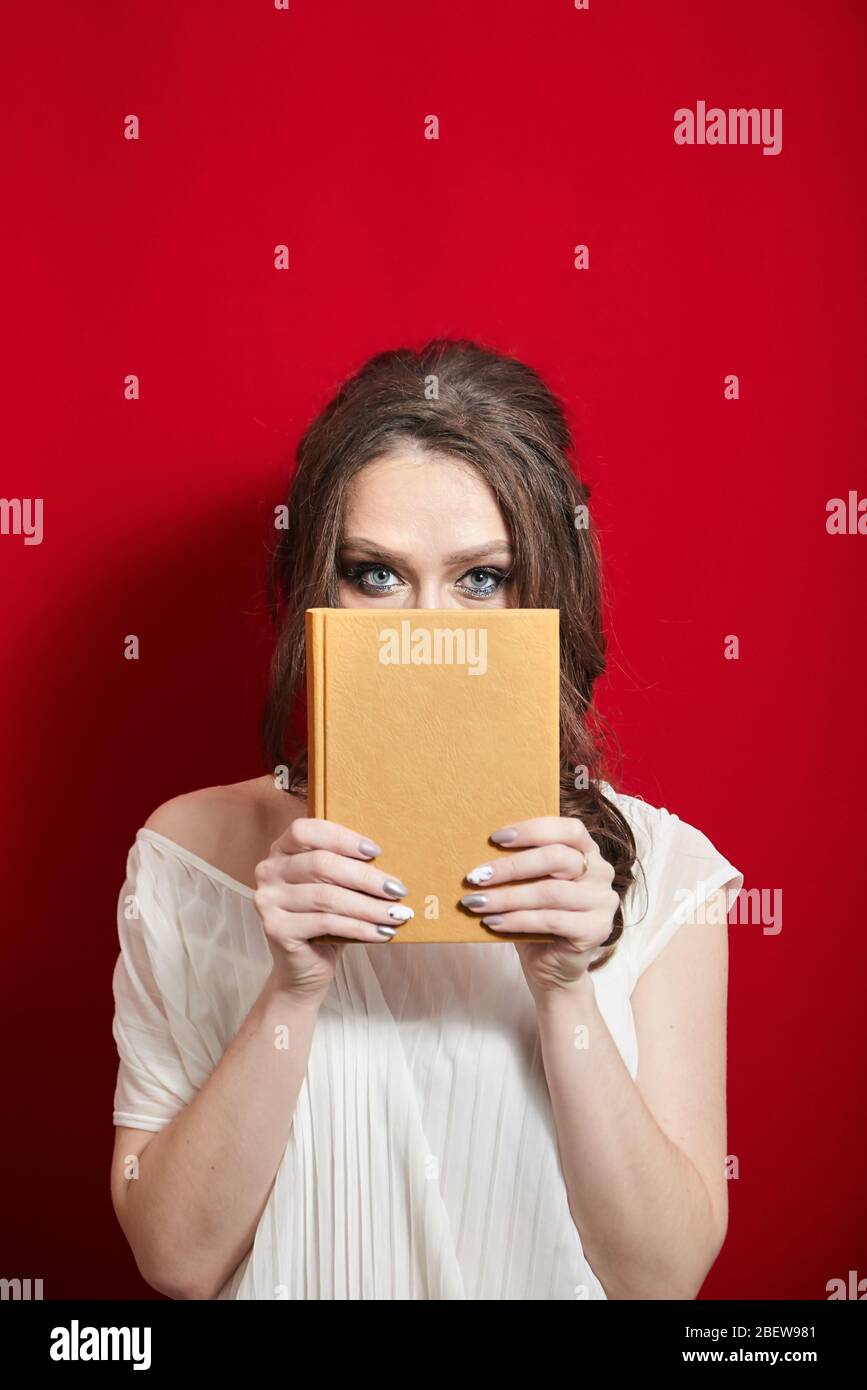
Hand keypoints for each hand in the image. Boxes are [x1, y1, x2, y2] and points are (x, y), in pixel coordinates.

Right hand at [253, 817, 413, 998]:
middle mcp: (268, 871)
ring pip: (327, 896)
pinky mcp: (275, 928)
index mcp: (281, 850)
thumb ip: (347, 867)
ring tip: (397, 914)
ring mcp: (267, 900)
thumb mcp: (335, 887)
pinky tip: (382, 932)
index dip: (341, 838)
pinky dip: (360, 927)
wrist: (303, 968)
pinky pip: (326, 922)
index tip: (376, 852)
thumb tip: (390, 861)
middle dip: (366, 877)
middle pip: (321, 865)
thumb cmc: (325, 919)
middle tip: (398, 890)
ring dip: (369, 906)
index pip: (306, 830)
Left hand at [460, 816, 618, 997]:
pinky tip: (492, 922)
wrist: (552, 967)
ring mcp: (602, 902)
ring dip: (506, 897)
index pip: (568, 829)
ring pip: (550, 892)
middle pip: (557, 858)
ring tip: (475, 902)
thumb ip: (519, 864)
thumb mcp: (528, 884)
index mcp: (588, 851)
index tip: (495, 838)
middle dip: (511, 866)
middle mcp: (601, 872)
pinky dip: (516, 920)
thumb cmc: (536, 917)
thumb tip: (478, 848)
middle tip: (476, 876)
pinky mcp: (596, 930)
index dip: (532, 830)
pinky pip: (550, 920)